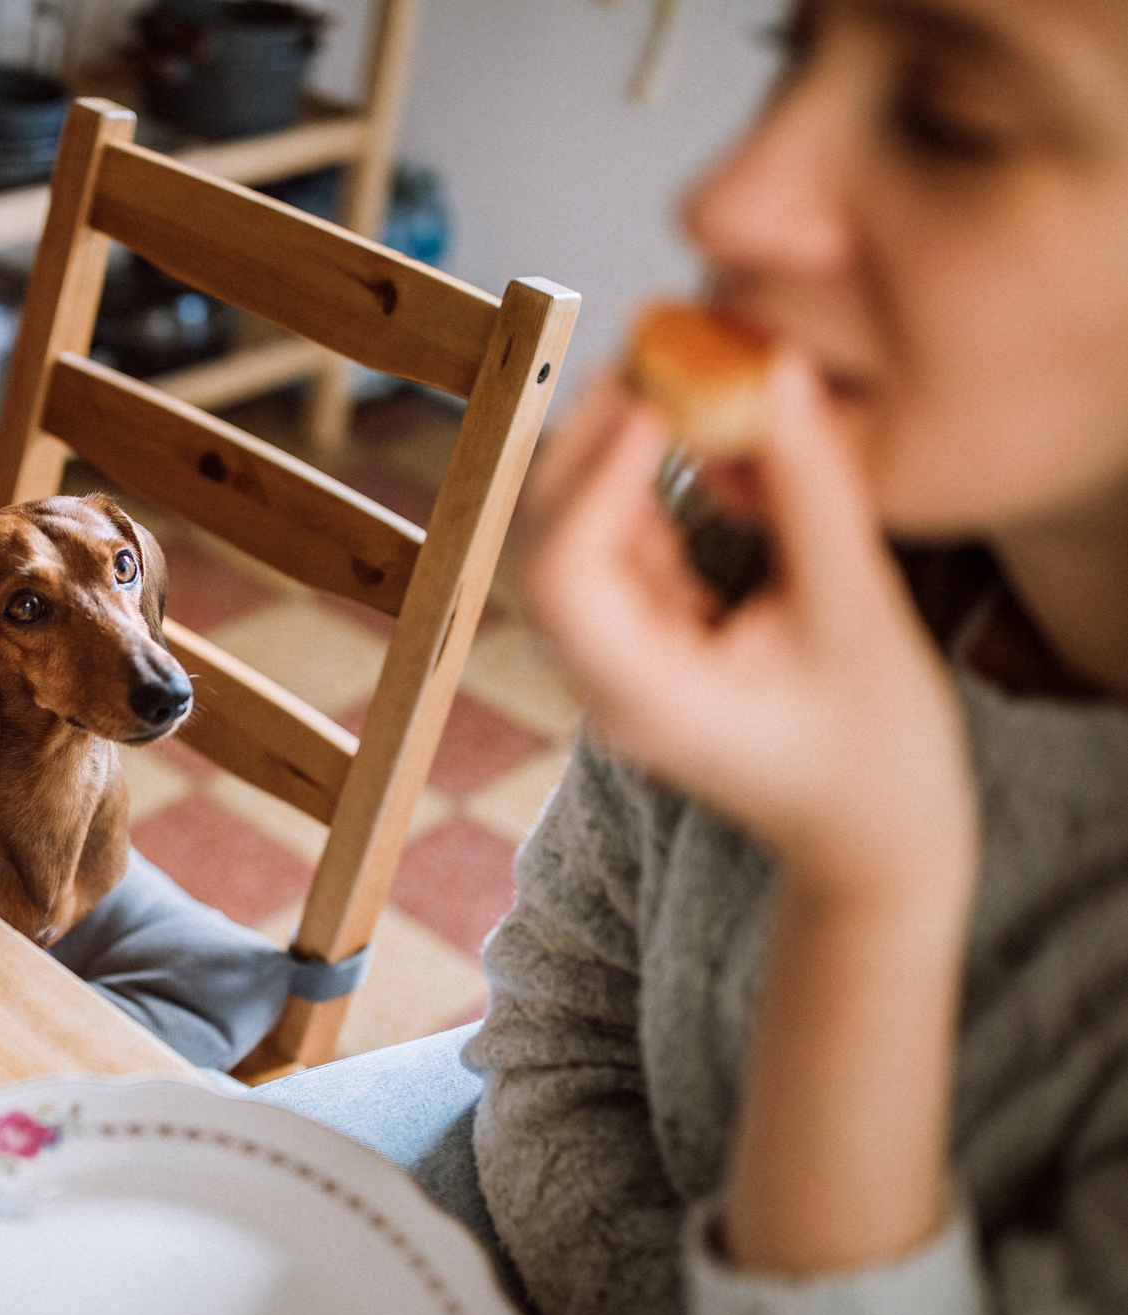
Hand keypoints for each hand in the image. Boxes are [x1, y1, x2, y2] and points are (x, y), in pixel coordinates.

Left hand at [518, 352, 976, 906]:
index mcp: (642, 694)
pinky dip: (644, 488)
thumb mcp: (858, 617)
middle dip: (584, 449)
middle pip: (550, 548)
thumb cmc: (876, 756)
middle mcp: (607, 678)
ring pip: (579, 540)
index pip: (566, 576)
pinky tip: (679, 424)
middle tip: (641, 358)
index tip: (648, 402)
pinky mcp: (649, 640)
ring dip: (610, 457)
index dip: (593, 480)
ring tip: (660, 370)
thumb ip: (813, 496)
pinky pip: (624, 550)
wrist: (875, 844)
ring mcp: (620, 661)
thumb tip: (778, 377)